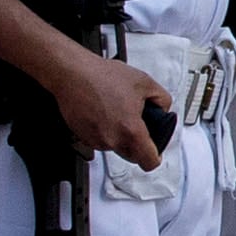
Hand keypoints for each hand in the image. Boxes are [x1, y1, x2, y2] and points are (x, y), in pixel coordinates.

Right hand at [57, 50, 174, 170]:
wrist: (72, 73)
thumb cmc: (102, 76)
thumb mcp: (145, 83)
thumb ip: (162, 100)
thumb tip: (163, 111)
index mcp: (130, 131)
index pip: (148, 162)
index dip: (155, 157)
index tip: (155, 152)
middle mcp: (112, 140)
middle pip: (132, 155)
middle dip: (137, 144)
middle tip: (137, 124)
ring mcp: (95, 140)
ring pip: (115, 147)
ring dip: (119, 136)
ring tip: (117, 111)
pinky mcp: (82, 136)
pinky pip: (99, 140)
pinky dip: (104, 130)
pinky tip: (103, 112)